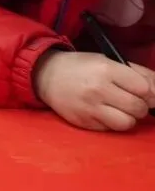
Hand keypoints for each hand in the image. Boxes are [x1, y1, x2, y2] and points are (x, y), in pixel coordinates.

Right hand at [34, 50, 154, 130]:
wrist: (46, 75)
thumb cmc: (82, 67)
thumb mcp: (109, 61)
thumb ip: (138, 73)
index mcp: (106, 69)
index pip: (144, 89)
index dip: (149, 93)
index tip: (144, 93)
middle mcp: (98, 89)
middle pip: (138, 108)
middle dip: (140, 107)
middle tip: (131, 101)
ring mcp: (89, 108)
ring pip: (126, 123)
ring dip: (128, 118)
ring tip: (119, 109)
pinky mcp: (83, 122)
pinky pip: (110, 129)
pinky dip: (111, 122)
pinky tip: (103, 112)